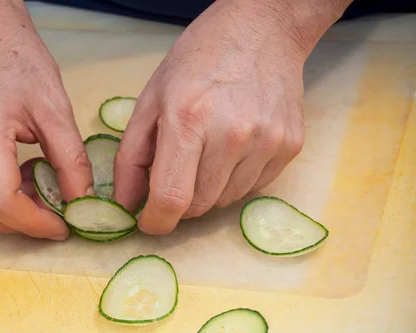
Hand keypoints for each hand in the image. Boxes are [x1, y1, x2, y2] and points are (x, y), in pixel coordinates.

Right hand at [0, 2, 92, 238]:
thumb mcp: (56, 108)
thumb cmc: (19, 60)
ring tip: (39, 178)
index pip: (2, 202)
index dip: (35, 224)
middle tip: (56, 209)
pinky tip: (18, 168)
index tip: (63, 226)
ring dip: (12, 207)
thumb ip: (71, 161)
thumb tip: (82, 205)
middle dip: (25, 221)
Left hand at [113, 0, 348, 234]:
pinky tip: (232, 148)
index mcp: (189, 119)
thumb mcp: (151, 100)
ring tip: (205, 152)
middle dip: (179, 203)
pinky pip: (252, 188)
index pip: (172, 198)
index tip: (149, 222)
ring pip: (226, 201)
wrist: (262, 29)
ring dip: (207, 191)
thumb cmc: (198, 61)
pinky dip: (234, 180)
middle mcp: (233, 134)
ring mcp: (267, 141)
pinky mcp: (290, 146)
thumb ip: (132, 158)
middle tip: (175, 176)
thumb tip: (125, 205)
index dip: (156, 222)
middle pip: (199, 206)